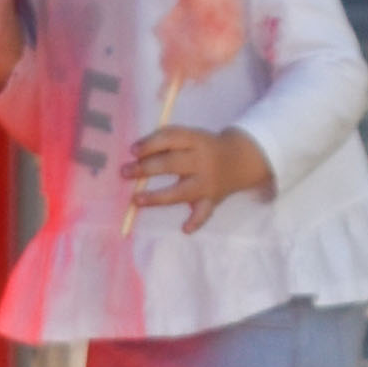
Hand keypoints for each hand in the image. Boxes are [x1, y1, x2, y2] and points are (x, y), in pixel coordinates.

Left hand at [124, 127, 273, 224]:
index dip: (151, 144)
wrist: (242, 160)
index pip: (172, 139)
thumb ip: (167, 142)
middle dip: (146, 168)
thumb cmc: (205, 147)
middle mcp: (202, 161)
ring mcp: (207, 182)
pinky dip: (196, 221)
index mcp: (197, 141)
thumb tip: (135, 156)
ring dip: (158, 196)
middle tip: (125, 172)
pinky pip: (204, 212)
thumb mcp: (192, 137)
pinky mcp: (211, 199)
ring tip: (137, 200)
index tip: (133, 150)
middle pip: (172, 164)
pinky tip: (185, 229)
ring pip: (181, 191)